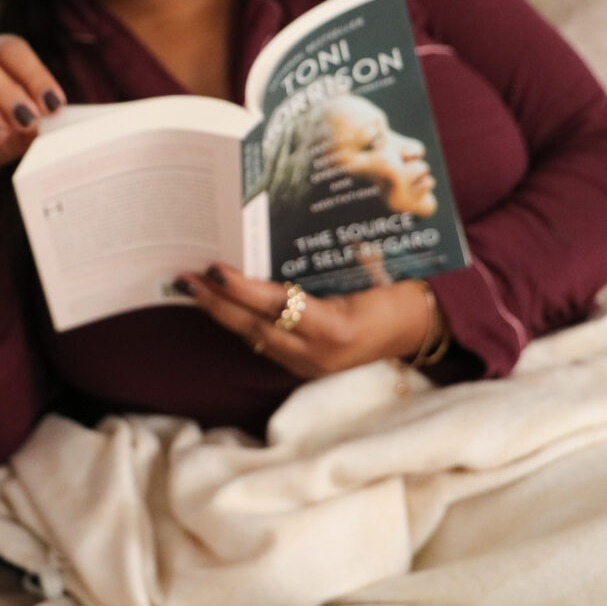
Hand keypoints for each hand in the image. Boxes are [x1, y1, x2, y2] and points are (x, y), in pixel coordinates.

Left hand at [178, 262, 435, 378]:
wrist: (423, 328)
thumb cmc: (397, 289)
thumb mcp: (367, 269)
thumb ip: (321, 263)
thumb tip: (270, 237)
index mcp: (338, 328)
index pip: (277, 307)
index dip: (243, 289)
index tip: (214, 270)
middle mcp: (319, 355)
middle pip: (254, 328)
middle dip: (215, 303)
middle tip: (183, 278)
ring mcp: (311, 367)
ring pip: (253, 339)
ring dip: (221, 314)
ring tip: (192, 290)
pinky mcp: (307, 369)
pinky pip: (265, 345)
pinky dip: (242, 324)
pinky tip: (222, 307)